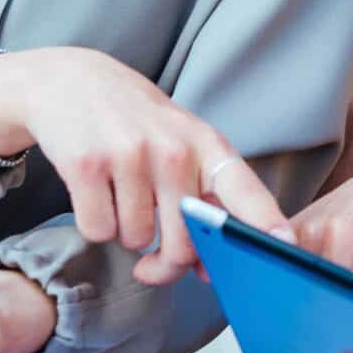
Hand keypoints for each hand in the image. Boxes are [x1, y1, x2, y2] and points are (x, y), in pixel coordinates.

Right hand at [0, 46, 286, 285]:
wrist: (69, 82)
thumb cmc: (137, 126)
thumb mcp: (183, 145)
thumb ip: (203, 201)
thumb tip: (210, 271)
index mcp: (208, 146)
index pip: (245, 191)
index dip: (266, 224)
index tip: (283, 248)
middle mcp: (174, 149)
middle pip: (185, 245)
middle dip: (168, 264)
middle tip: (154, 262)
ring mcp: (130, 155)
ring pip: (136, 240)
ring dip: (126, 234)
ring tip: (120, 196)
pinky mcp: (86, 164)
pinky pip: (98, 231)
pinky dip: (93, 225)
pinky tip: (94, 193)